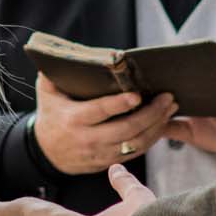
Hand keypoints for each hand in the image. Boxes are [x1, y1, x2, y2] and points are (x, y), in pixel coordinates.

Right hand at [32, 74, 176, 175]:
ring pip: (135, 143)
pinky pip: (135, 152)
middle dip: (151, 114)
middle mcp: (88, 139)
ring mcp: (100, 153)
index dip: (120, 104)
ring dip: (156, 126)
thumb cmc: (51, 115)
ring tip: (170, 109)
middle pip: (126, 129)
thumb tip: (67, 53)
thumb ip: (54, 73)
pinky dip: (151, 139)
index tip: (138, 95)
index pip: (100, 111)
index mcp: (74, 119)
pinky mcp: (108, 162)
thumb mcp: (47, 93)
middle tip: (167, 98)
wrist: (46, 153)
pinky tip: (161, 124)